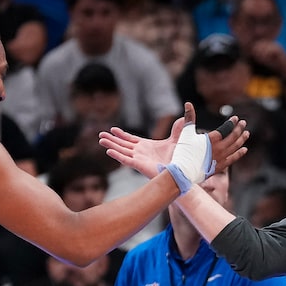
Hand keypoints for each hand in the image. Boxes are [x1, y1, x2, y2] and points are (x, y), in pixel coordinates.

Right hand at [99, 102, 248, 180]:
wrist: (183, 171)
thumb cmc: (181, 159)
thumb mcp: (179, 139)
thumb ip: (179, 128)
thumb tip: (184, 115)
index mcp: (147, 146)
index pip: (131, 139)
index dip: (122, 135)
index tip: (112, 129)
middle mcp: (141, 153)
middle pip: (122, 144)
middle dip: (112, 139)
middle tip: (100, 135)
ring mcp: (139, 159)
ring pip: (121, 151)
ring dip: (111, 145)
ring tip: (100, 140)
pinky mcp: (139, 165)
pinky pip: (125, 160)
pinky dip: (117, 155)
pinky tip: (109, 151)